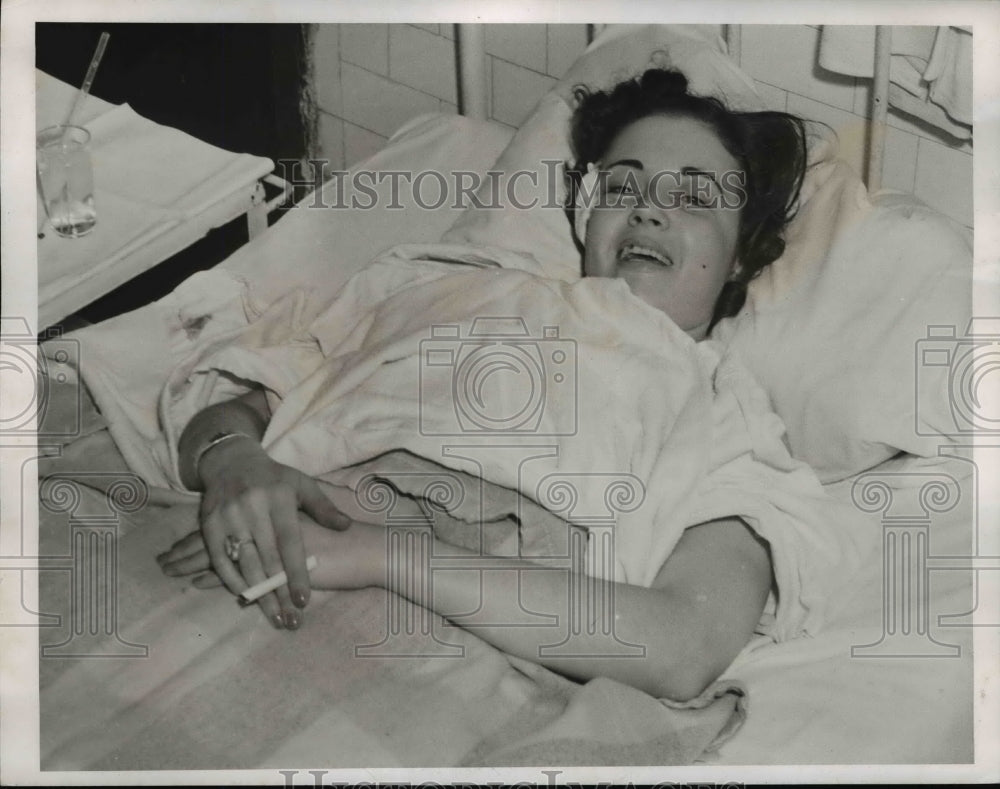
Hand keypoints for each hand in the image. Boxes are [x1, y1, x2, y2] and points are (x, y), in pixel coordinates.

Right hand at [193, 437, 349, 627]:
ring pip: (244, 563)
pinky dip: (231, 581)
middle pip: (268, 558)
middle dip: (279, 592)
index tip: (304, 600)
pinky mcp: (209, 524)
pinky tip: (245, 598)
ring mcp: (228, 516)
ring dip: (258, 594)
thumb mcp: (302, 484)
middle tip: (291, 620)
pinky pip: (219, 559)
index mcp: (279, 498)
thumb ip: (323, 508)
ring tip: (274, 617)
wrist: (231, 461)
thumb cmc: (274, 478)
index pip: (290, 542)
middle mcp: (252, 508)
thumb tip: (345, 527)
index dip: (297, 573)